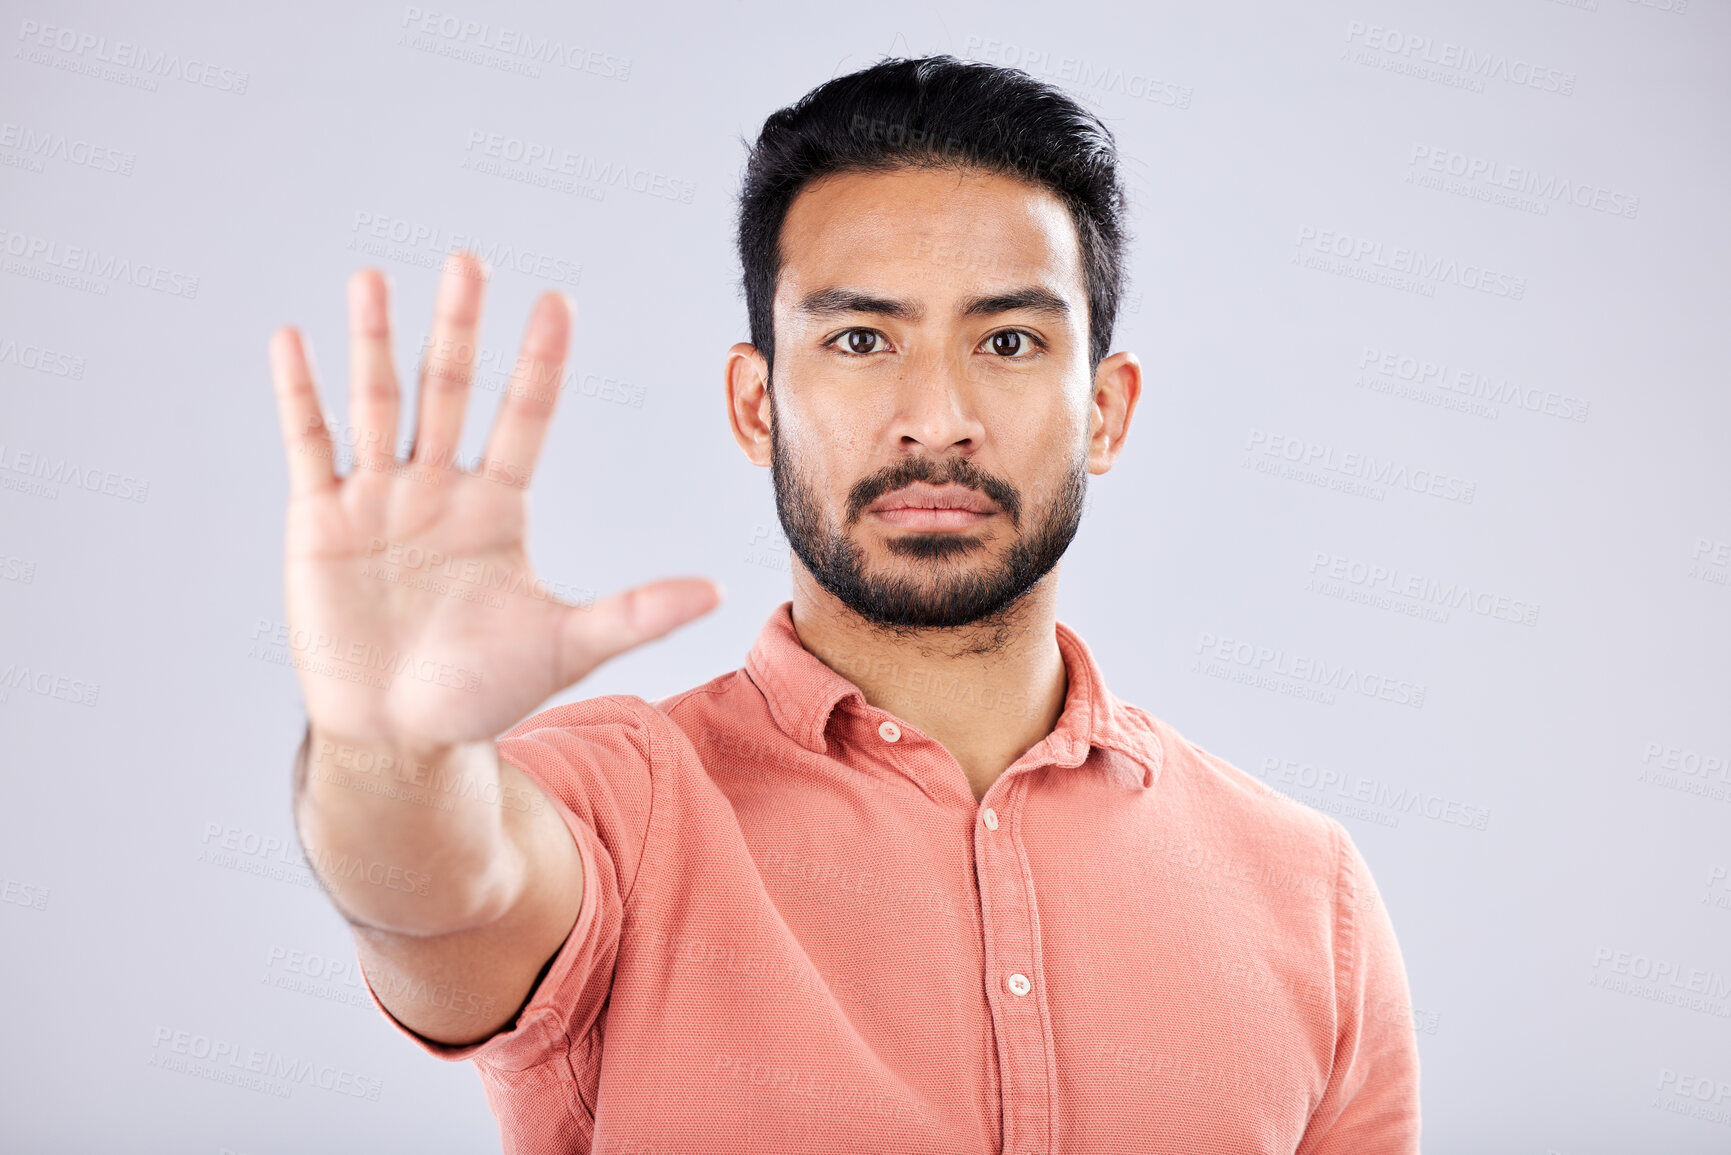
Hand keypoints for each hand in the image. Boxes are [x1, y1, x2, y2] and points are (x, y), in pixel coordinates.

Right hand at [267, 251, 720, 748]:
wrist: (400, 737)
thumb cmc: (483, 694)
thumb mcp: (566, 647)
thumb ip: (636, 613)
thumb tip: (719, 592)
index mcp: (496, 507)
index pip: (523, 417)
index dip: (538, 362)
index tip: (556, 301)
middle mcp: (438, 490)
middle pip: (448, 390)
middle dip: (458, 328)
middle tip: (468, 260)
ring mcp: (378, 501)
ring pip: (377, 403)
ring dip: (374, 342)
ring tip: (372, 278)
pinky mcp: (320, 522)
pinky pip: (310, 445)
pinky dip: (301, 394)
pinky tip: (294, 339)